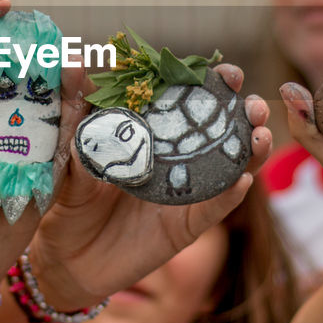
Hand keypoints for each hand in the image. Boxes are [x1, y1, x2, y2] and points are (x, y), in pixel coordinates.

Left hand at [28, 62, 272, 310]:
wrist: (63, 259)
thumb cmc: (66, 200)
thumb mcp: (69, 153)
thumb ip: (75, 111)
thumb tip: (75, 63)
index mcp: (153, 133)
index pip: (187, 100)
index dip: (210, 83)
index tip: (226, 70)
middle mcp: (176, 159)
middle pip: (219, 131)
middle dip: (243, 113)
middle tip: (252, 103)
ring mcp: (184, 193)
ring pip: (229, 168)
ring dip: (249, 150)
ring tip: (260, 136)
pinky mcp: (184, 227)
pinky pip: (212, 210)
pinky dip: (229, 196)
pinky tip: (242, 180)